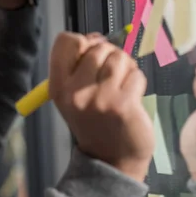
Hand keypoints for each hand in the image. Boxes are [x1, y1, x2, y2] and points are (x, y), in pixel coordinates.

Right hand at [49, 32, 153, 181]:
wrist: (111, 159)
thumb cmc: (94, 120)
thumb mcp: (74, 94)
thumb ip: (81, 65)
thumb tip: (98, 38)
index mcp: (58, 85)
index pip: (65, 41)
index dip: (83, 41)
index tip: (91, 55)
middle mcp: (75, 91)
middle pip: (97, 47)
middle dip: (109, 55)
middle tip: (111, 74)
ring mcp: (99, 98)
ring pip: (119, 58)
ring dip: (126, 67)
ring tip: (122, 85)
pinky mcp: (123, 105)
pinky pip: (136, 75)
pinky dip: (137, 82)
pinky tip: (131, 97)